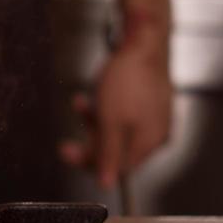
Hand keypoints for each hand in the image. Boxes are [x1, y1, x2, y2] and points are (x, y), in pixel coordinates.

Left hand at [60, 31, 171, 188]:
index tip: (69, 154)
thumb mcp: (111, 121)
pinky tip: (92, 95)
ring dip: (94, 120)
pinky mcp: (147, 100)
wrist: (143, 39)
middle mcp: (155, 133)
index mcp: (150, 142)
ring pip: (117, 129)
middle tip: (67, 141)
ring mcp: (153, 116)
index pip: (119, 168)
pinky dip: (105, 107)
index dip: (91, 163)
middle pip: (117, 149)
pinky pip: (123, 113)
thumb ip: (108, 154)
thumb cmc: (129, 78)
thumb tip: (107, 183)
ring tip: (80, 104)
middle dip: (89, 140)